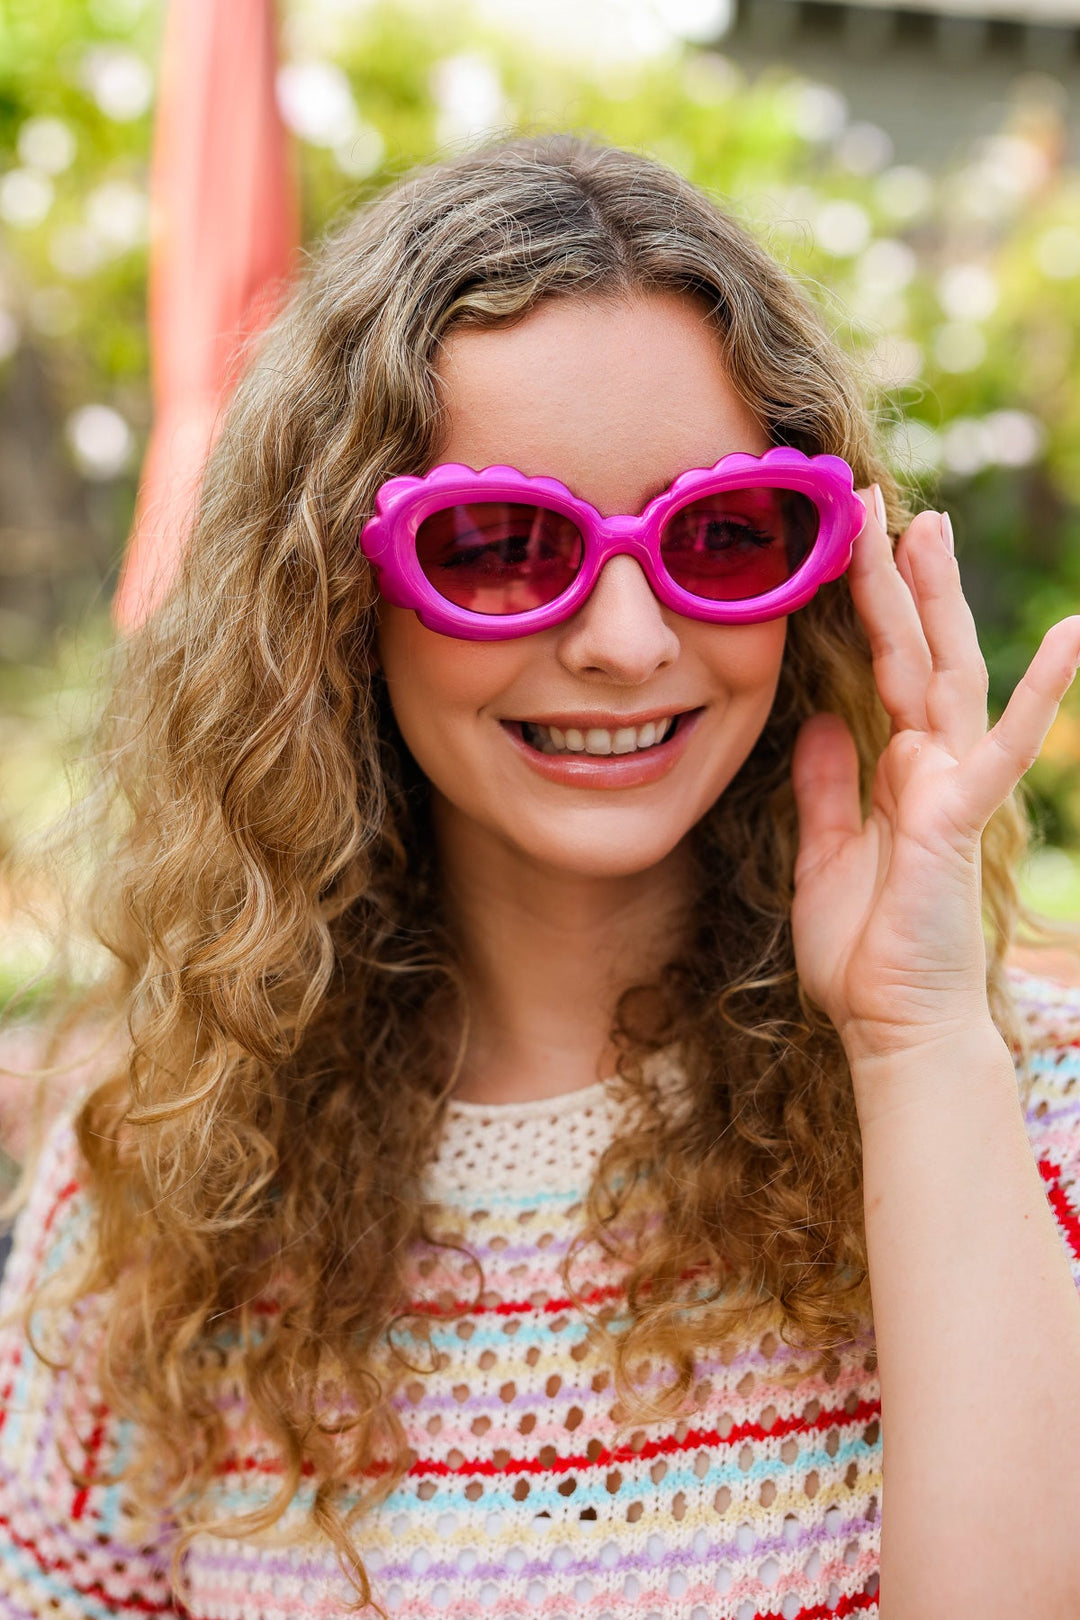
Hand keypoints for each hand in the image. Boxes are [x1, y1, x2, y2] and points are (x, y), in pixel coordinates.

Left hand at [789, 490, 1079, 1065]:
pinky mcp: (961, 815)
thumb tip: (821, 722)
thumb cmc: (864, 950)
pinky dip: (1037, 694)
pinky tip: (1072, 635)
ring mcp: (951, 786)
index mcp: (895, 772)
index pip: (881, 671)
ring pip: (947, 674)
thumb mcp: (821, 853)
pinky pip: (1004, 746)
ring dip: (938, 602)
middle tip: (878, 503)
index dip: (864, 609)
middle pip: (913, 652)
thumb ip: (826, 786)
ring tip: (928, 529)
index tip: (845, 545)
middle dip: (894, 579)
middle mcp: (930, 766)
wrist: (892, 1025)